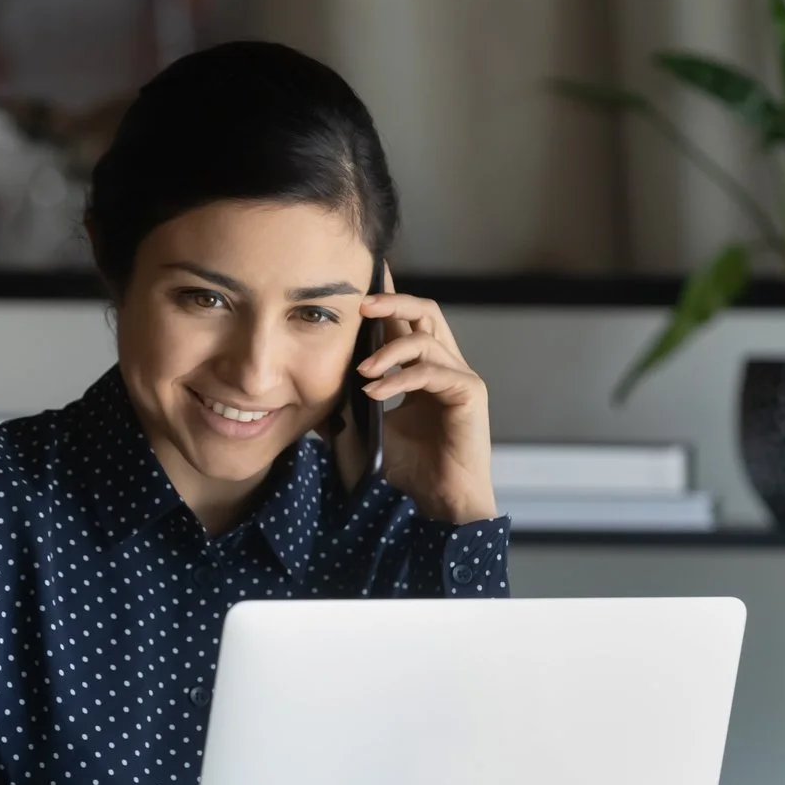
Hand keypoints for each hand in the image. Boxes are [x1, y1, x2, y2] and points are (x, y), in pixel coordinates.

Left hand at [355, 269, 498, 523]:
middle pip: (426, 310)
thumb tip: (314, 387)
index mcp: (424, 369)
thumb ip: (351, 403)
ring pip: (426, 338)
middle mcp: (445, 366)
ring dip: (388, 350)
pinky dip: (401, 377)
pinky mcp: (470, 393)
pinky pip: (434, 370)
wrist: (438, 502)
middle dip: (392, 301)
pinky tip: (376, 392)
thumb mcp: (368, 429)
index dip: (387, 298)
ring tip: (362, 371)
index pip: (406, 321)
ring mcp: (461, 378)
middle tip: (360, 305)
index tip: (359, 281)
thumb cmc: (409, 470)